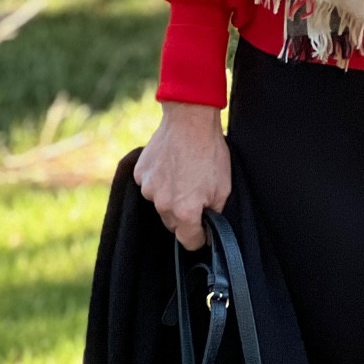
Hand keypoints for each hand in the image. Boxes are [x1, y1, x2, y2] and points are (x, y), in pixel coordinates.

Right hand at [133, 102, 231, 250]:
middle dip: (185, 218)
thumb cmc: (210, 153)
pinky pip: (151, 188)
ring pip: (161, 206)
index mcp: (185, 211)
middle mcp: (163, 205)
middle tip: (197, 197)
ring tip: (185, 177)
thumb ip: (215, 214)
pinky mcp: (140, 175)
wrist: (189, 121)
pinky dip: (160, 183)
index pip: (189, 241)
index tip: (205, 232)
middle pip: (173, 225)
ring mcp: (148, 189)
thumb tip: (210, 229)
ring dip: (171, 199)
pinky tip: (172, 167)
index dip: (200, 238)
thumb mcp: (223, 187)